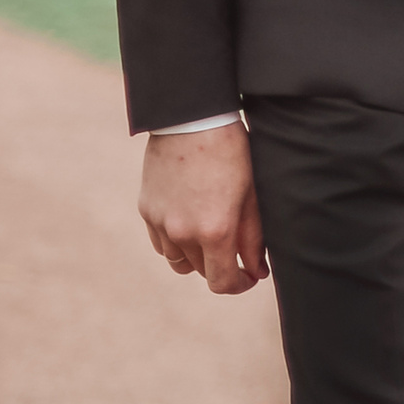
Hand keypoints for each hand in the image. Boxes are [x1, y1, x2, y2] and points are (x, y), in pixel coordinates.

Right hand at [140, 121, 267, 295]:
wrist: (192, 119)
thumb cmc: (231, 153)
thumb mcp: (251, 196)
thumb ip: (253, 240)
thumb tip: (257, 272)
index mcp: (214, 230)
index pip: (221, 282)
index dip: (238, 285)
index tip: (248, 277)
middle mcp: (182, 232)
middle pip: (200, 271)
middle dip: (220, 265)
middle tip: (235, 248)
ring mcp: (160, 222)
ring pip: (178, 260)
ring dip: (196, 256)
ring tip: (211, 233)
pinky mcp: (146, 209)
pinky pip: (160, 242)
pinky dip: (175, 241)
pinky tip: (189, 222)